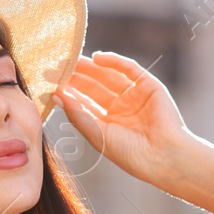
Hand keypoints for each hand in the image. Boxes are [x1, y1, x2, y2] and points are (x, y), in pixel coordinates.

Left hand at [52, 51, 191, 184]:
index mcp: (107, 124)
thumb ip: (77, 114)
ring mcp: (134, 96)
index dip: (68, 93)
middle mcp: (120, 109)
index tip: (49, 83)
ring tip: (71, 59)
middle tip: (56, 67)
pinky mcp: (149, 86)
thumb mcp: (98, 134)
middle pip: (93, 88)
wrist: (164, 156)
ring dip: (90, 68)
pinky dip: (113, 61)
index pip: (83, 103)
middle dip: (75, 77)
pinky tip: (96, 58)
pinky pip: (129, 69)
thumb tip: (56, 95)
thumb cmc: (130, 154)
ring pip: (108, 77)